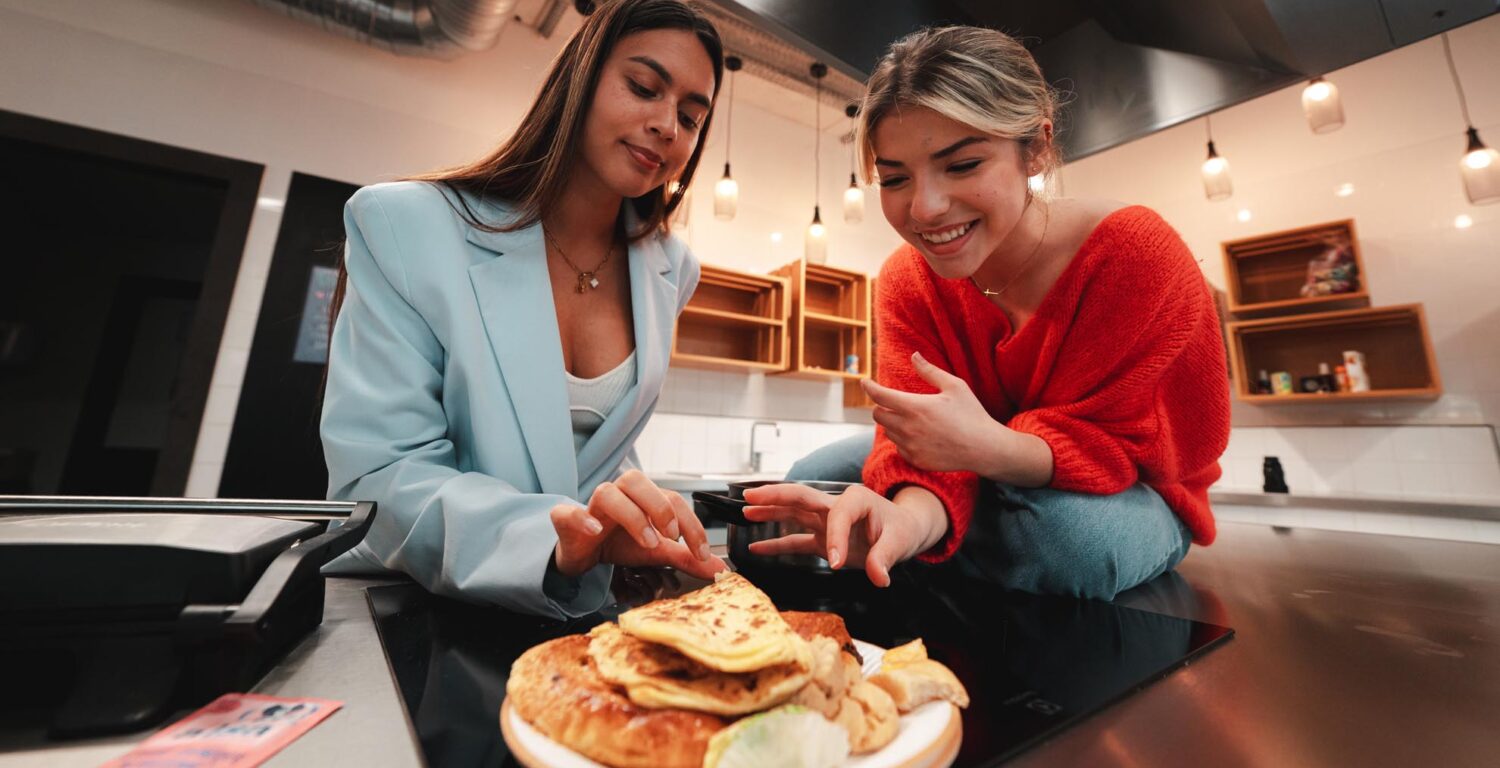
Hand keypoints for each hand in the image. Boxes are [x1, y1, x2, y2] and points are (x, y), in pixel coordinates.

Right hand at [550, 469, 726, 579]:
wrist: (584, 555)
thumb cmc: (620, 543)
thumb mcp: (657, 552)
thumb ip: (685, 557)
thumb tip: (718, 568)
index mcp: (643, 497)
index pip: (672, 499)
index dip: (691, 524)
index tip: (702, 552)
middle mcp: (619, 494)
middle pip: (637, 481)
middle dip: (660, 506)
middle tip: (672, 536)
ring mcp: (591, 505)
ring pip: (608, 493)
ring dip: (632, 515)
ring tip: (648, 541)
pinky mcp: (567, 520)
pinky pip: (569, 512)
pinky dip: (582, 518)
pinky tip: (596, 532)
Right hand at [740, 483, 947, 587]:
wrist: (904, 530)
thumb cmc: (902, 529)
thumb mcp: (900, 541)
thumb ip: (885, 558)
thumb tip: (878, 577)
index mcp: (856, 500)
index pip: (838, 516)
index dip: (835, 539)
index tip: (836, 564)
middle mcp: (836, 506)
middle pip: (801, 497)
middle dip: (775, 496)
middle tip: (751, 497)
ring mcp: (826, 521)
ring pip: (793, 514)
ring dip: (769, 513)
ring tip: (745, 513)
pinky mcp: (823, 538)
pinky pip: (796, 540)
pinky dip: (777, 544)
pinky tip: (756, 548)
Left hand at [862, 351, 1008, 474]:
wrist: (984, 448)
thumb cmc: (971, 414)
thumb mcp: (954, 386)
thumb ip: (930, 371)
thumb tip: (914, 355)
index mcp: (915, 407)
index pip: (880, 396)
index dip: (869, 387)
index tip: (864, 382)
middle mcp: (908, 428)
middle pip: (878, 415)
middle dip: (881, 406)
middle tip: (894, 402)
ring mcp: (910, 447)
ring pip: (888, 432)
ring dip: (893, 423)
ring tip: (913, 419)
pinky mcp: (916, 460)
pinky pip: (899, 447)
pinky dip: (902, 440)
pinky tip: (919, 435)